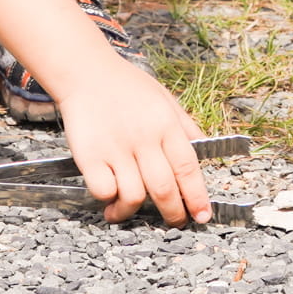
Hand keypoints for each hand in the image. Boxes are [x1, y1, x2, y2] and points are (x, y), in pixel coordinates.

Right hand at [58, 59, 213, 225]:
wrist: (87, 72)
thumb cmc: (128, 87)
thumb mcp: (164, 99)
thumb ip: (185, 125)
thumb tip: (205, 149)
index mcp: (165, 124)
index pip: (188, 168)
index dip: (197, 197)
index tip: (202, 216)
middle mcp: (144, 138)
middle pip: (164, 188)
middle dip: (173, 213)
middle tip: (174, 221)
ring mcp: (116, 148)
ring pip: (134, 196)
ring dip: (133, 211)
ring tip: (127, 209)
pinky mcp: (90, 155)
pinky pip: (104, 190)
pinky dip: (108, 198)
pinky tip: (108, 195)